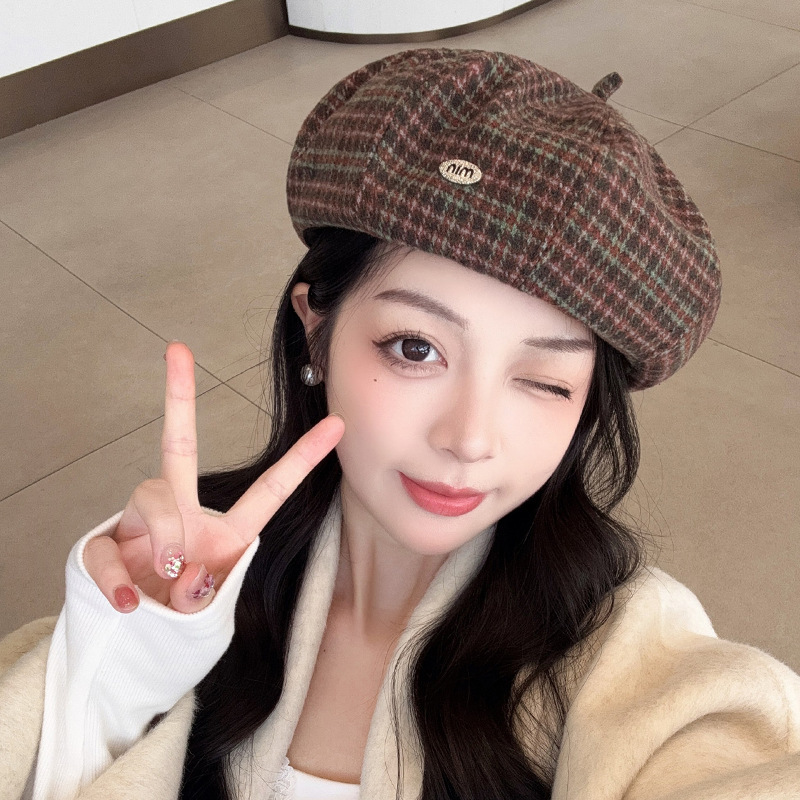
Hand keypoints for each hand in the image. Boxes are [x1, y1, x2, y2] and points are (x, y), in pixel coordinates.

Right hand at [83, 342, 343, 613]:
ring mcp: (139, 529)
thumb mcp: (208, 617)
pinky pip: (106, 548)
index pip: (268, 490)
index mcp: (223, 532)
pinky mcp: (102, 548)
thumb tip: (185, 573)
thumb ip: (207, 595)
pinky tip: (129, 602)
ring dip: (165, 536)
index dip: (303, 459)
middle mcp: (181, 518)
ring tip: (172, 575)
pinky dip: (116, 577)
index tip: (336, 423)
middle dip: (179, 397)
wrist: (128, 655)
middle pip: (179, 450)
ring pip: (150, 495)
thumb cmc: (176, 626)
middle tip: (178, 351)